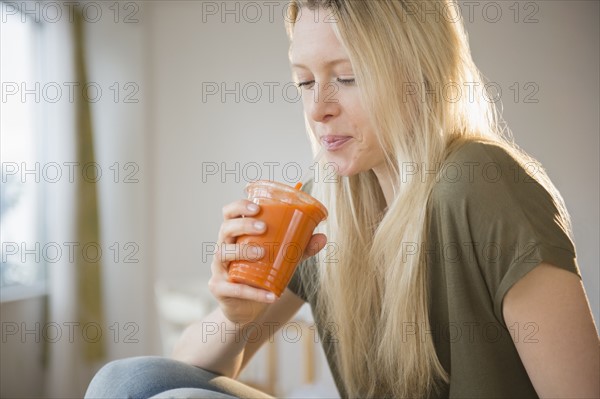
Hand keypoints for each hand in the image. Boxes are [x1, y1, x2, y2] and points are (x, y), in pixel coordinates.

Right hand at [208, 199, 325, 325]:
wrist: (247, 308)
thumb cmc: (261, 276)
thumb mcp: (281, 260)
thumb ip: (300, 249)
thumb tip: (322, 237)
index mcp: (236, 235)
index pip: (229, 213)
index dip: (239, 207)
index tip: (257, 207)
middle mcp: (223, 248)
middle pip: (225, 228)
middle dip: (243, 225)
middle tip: (263, 227)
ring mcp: (219, 269)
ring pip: (223, 254)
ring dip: (242, 250)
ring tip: (262, 253)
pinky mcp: (219, 289)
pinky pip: (235, 289)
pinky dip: (254, 292)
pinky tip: (271, 296)